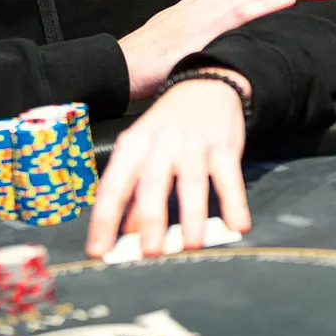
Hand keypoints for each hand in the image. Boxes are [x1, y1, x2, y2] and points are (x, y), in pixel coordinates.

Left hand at [86, 74, 250, 258]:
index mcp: (134, 144)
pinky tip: (236, 225)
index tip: (99, 250)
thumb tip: (126, 233)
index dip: (105, 218)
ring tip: (190, 244)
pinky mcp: (223, 145)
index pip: (114, 184)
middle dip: (150, 219)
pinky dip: (234, 202)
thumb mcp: (143, 149)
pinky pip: (228, 177)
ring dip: (191, 214)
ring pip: (191, 181)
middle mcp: (161, 143)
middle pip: (152, 183)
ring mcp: (193, 143)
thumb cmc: (168, 127)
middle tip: (150, 252)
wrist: (204, 83)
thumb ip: (135, 190)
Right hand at [119, 0, 335, 99]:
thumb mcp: (181, 39)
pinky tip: (292, 1)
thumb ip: (204, 34)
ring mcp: (206, 10)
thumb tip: (225, 42)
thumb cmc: (149, 58)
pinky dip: (271, 2)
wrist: (123, 64)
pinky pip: (244, 10)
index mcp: (201, 1)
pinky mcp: (205, 27)